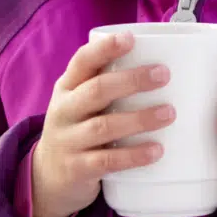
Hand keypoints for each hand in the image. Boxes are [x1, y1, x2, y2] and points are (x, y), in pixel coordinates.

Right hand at [30, 31, 175, 216]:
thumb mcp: (80, 103)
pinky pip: (107, 161)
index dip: (105, 48)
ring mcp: (68, 140)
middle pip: (96, 90)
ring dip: (139, 119)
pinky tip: (156, 150)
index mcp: (67, 87)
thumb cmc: (77, 129)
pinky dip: (133, 156)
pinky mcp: (77, 169)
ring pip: (103, 126)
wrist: (48, 177)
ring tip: (168, 113)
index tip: (130, 39)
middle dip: (132, 80)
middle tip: (164, 74)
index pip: (82, 61)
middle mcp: (64, 110)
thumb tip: (162, 64)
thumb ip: (106, 85)